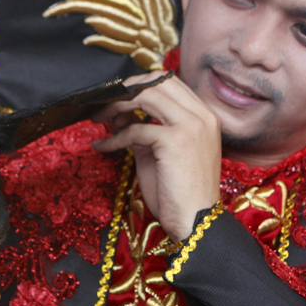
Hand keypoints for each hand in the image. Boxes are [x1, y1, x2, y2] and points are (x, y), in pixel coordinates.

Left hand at [93, 72, 221, 241]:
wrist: (196, 222)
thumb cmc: (179, 193)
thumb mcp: (159, 153)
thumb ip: (145, 129)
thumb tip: (120, 113)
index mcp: (204, 116)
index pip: (170, 82)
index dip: (140, 84)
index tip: (118, 97)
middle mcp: (202, 116)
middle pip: (157, 82)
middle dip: (126, 89)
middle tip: (104, 105)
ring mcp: (191, 126)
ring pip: (145, 96)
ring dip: (117, 105)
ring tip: (100, 119)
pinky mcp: (175, 141)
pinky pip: (134, 129)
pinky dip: (113, 137)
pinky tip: (102, 146)